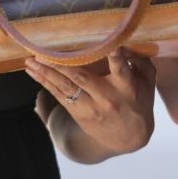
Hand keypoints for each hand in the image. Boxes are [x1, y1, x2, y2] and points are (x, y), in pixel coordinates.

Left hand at [26, 50, 156, 157]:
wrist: (127, 138)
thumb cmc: (139, 102)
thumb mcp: (147, 84)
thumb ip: (141, 62)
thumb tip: (128, 40)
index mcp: (126, 87)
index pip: (121, 70)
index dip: (116, 58)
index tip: (111, 45)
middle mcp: (106, 97)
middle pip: (82, 78)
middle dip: (61, 64)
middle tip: (43, 51)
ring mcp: (90, 107)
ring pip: (65, 88)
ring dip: (45, 73)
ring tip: (30, 61)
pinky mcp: (78, 113)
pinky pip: (59, 96)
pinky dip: (44, 83)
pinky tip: (33, 72)